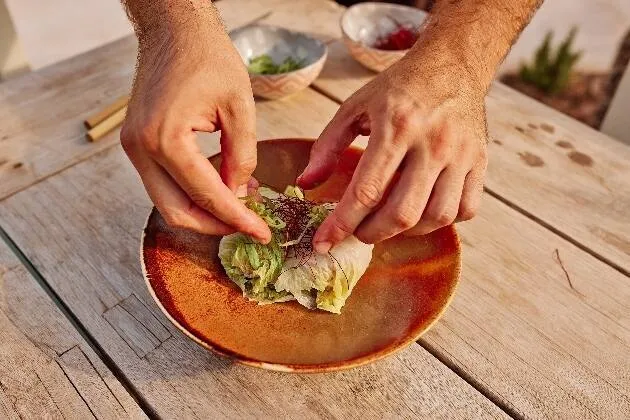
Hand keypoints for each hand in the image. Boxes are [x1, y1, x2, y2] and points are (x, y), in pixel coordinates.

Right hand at [120, 10, 269, 242]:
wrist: (174, 31)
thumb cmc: (208, 58)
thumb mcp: (239, 107)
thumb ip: (242, 156)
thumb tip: (239, 194)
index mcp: (166, 139)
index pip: (206, 195)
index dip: (237, 219)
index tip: (262, 233)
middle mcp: (142, 148)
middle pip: (176, 211)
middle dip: (215, 225)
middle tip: (249, 226)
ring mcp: (135, 147)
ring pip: (167, 202)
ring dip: (203, 211)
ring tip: (240, 206)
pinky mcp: (138, 143)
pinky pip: (164, 183)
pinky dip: (191, 193)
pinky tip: (221, 187)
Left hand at [298, 54, 487, 251]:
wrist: (452, 64)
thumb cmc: (399, 87)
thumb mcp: (355, 107)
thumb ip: (327, 146)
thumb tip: (305, 185)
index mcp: (396, 127)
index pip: (366, 191)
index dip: (341, 224)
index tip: (323, 243)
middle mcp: (433, 143)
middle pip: (402, 213)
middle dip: (372, 234)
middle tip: (358, 232)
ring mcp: (461, 155)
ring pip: (437, 218)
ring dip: (406, 231)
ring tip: (388, 222)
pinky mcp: (479, 162)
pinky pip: (466, 210)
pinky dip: (442, 221)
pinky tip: (423, 212)